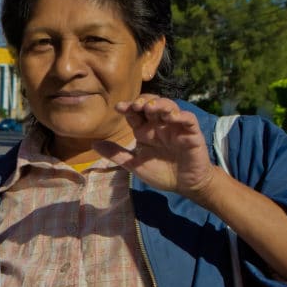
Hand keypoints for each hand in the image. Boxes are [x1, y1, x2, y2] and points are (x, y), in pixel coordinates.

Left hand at [92, 96, 220, 199]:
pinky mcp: (192, 133)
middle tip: (136, 105)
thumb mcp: (135, 164)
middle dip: (143, 101)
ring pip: (170, 107)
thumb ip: (117, 154)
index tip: (119, 107)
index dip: (128, 107)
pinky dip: (181, 115)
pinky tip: (172, 117)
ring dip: (161, 104)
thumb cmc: (160, 172)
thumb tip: (94, 144)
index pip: (135, 113)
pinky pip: (188, 119)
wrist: (184, 185)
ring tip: (151, 108)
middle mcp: (159, 125)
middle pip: (152, 105)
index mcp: (145, 130)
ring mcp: (176, 127)